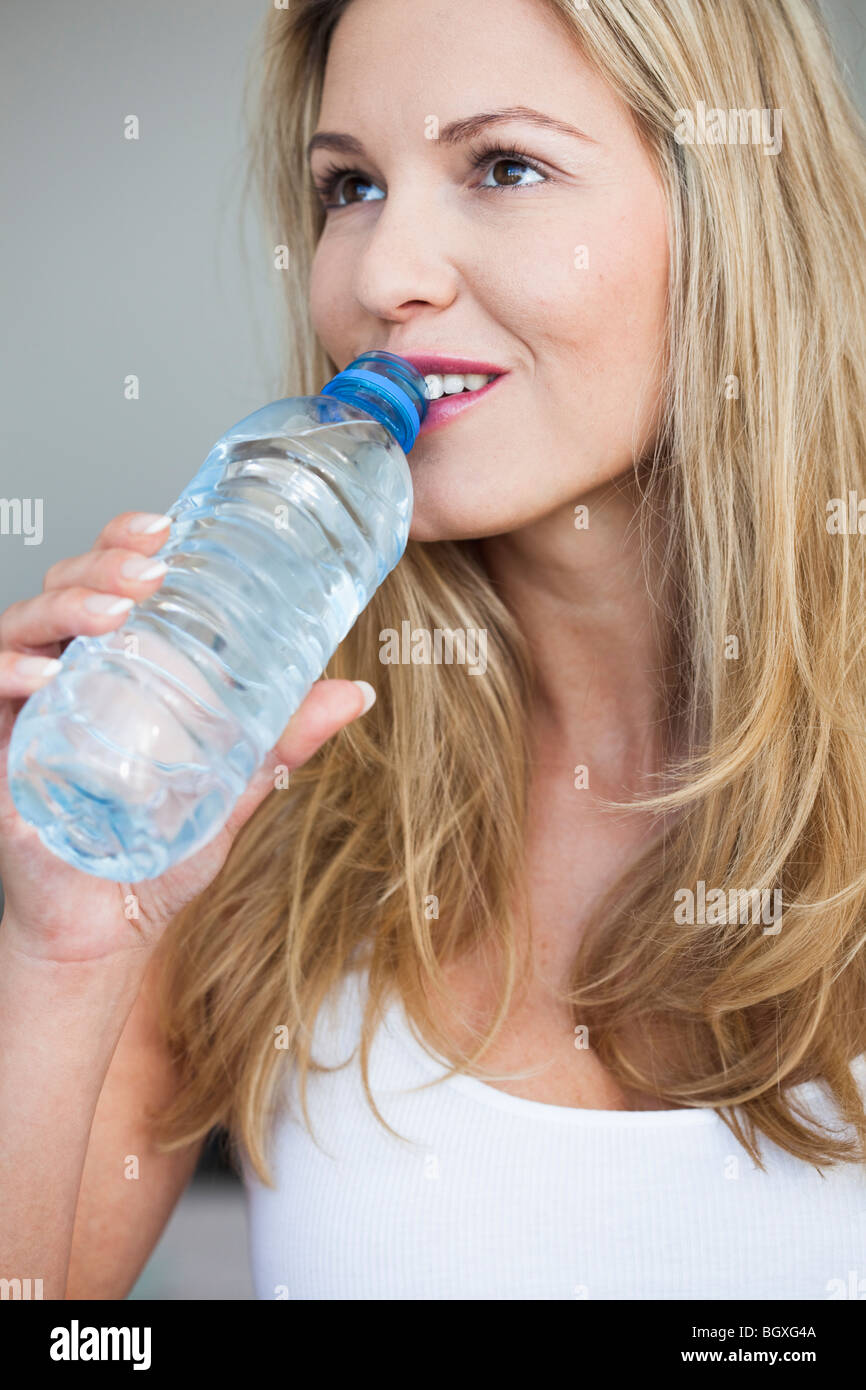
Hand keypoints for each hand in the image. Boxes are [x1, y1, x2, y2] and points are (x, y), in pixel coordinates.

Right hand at [0, 510, 374, 962]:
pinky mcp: (1, 745)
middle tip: (152, 566)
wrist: (108, 925)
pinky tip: (45, 675)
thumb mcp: (231, 784)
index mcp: (117, 667)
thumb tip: (355, 693)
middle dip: (104, 562)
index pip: (112, 583)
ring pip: (25, 623)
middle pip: (68, 587)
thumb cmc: (156, 851)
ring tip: (114, 610)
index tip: (168, 526)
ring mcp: (28, 707)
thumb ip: (282, 739)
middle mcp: (68, 674)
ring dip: (66, 604)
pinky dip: (10, 671)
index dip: (127, 542)